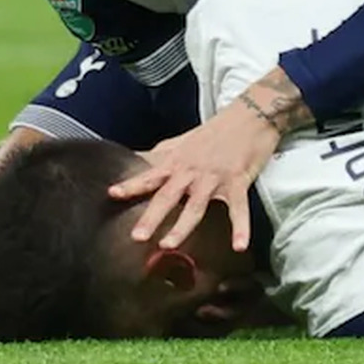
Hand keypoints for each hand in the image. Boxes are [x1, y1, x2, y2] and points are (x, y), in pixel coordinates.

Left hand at [110, 67, 312, 250]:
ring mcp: (215, 178)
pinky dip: (241, 228)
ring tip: (168, 245)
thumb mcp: (183, 141)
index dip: (132, 185)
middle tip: (137, 236)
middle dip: (152, 216)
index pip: (150, 175)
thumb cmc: (216, 131)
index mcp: (178, 162)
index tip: (113, 194)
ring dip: (182, 226)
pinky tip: (239, 246)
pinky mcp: (238, 181)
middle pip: (168, 196)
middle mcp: (192, 171)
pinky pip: (239, 209)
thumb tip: (137, 158)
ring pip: (196, 206)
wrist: (250, 116)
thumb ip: (161, 154)